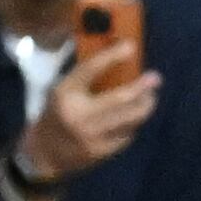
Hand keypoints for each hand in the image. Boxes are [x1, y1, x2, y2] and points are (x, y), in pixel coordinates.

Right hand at [21, 56, 163, 184]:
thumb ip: (84, 79)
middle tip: (156, 78)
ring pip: (129, 119)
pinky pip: (126, 134)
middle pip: (119, 99)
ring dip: (144, 107)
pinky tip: (133, 118)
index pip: (91, 69)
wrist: (45, 153)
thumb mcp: (61, 91)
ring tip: (150, 98)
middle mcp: (80, 114)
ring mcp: (92, 136)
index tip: (131, 46)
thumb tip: (116, 59)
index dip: (112, 56)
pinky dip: (133, 124)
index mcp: (66, 94)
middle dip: (141, 88)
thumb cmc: (56, 114)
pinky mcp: (102, 152)